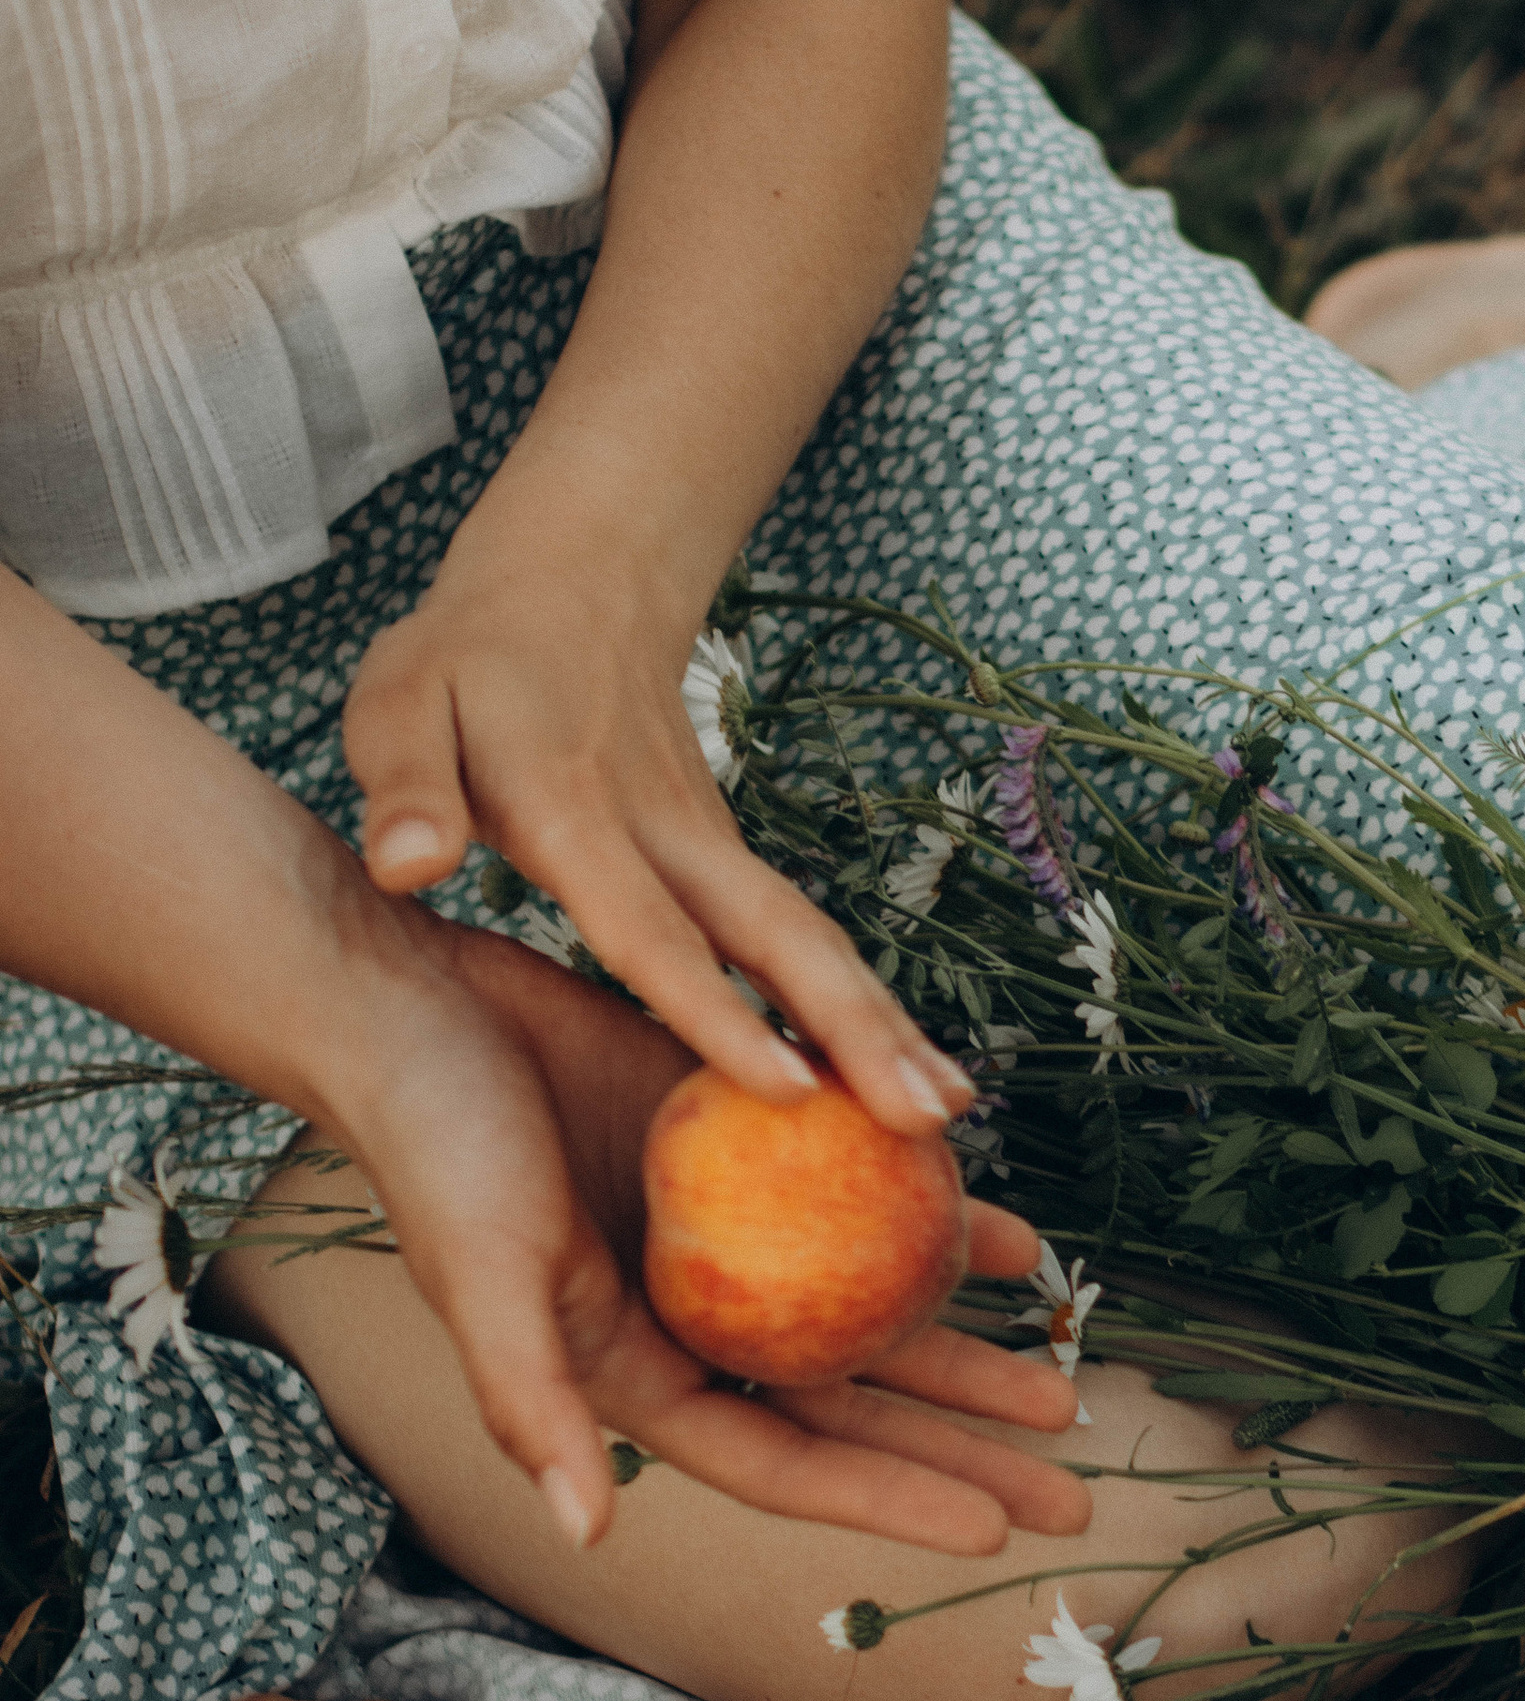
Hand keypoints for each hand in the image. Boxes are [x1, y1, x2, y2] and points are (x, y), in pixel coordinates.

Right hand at [287, 913, 1088, 1560]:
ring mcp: (727, 1237)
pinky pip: (864, 1194)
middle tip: (1075, 1486)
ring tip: (1062, 1375)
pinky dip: (933, 1216)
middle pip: (852, 1405)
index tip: (995, 1533)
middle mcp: (694, 1318)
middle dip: (959, 1450)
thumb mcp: (483, 1274)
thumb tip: (591, 1532)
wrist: (412, 997)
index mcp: (636, 1371)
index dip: (887, 1498)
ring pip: (869, 1310)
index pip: (787, 1458)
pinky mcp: (749, 1146)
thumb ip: (533, 1406)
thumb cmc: (432, 1141)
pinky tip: (1013, 1240)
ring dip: (964, 1346)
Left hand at [342, 546, 973, 1135]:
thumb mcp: (400, 701)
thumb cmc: (468, 661)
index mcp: (576, 812)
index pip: (649, 928)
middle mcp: (665, 834)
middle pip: (776, 939)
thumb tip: (408, 866)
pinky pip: (798, 938)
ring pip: (807, 939)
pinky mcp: (729, 855)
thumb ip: (405, 786)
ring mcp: (710, 842)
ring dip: (882, 1024)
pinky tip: (900, 1073)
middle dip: (855, 1031)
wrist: (574, 582)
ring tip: (947, 1112)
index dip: (715, 1010)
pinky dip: (857, 1006)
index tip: (784, 1087)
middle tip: (927, 1117)